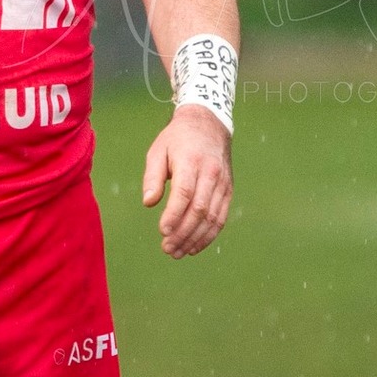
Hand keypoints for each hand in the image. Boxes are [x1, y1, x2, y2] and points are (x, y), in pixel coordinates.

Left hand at [141, 105, 232, 258]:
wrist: (209, 124)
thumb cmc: (178, 139)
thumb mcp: (158, 150)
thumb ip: (152, 177)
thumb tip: (148, 203)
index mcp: (191, 161)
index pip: (185, 193)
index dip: (174, 215)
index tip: (162, 231)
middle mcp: (211, 173)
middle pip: (199, 209)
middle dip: (183, 233)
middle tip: (167, 248)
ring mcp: (223, 183)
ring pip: (212, 218)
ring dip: (195, 239)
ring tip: (177, 252)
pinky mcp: (228, 190)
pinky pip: (221, 217)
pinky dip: (209, 235)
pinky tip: (194, 246)